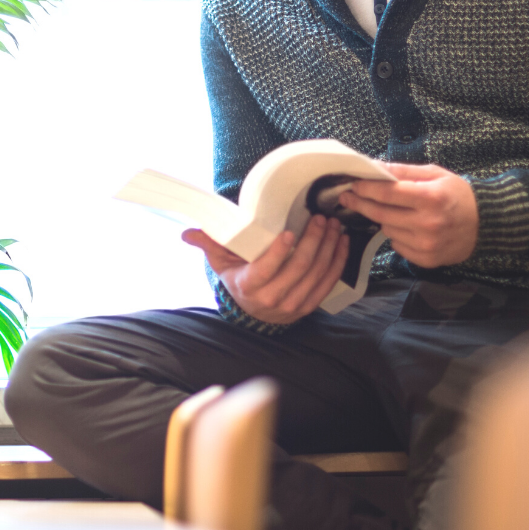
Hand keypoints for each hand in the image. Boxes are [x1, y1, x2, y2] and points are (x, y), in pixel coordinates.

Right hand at [181, 215, 348, 324]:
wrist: (253, 311)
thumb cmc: (238, 277)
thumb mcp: (221, 262)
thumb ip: (208, 244)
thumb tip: (187, 233)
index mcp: (250, 286)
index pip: (266, 270)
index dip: (279, 253)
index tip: (289, 232)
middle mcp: (273, 299)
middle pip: (298, 268)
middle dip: (313, 241)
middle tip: (320, 219)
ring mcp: (294, 304)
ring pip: (316, 274)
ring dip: (328, 247)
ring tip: (332, 226)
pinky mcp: (310, 305)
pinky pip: (328, 282)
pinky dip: (338, 261)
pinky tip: (342, 242)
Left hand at [339, 162, 477, 267]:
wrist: (485, 225)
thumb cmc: (457, 194)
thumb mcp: (435, 174)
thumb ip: (403, 171)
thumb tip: (374, 166)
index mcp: (431, 198)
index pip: (388, 193)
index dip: (366, 188)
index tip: (352, 184)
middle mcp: (428, 224)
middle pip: (381, 214)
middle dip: (362, 204)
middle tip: (348, 196)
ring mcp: (427, 245)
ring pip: (387, 230)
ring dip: (384, 220)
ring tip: (393, 211)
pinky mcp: (426, 260)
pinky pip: (397, 246)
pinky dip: (397, 236)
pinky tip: (407, 227)